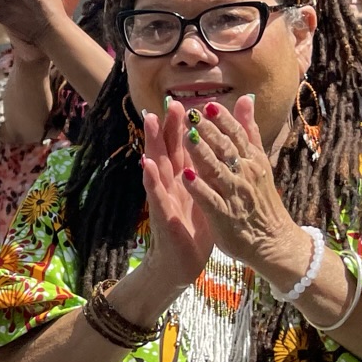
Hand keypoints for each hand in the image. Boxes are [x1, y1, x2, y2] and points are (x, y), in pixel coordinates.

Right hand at [137, 101, 212, 292]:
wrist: (182, 261)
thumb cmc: (195, 228)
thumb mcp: (206, 195)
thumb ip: (208, 171)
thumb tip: (214, 149)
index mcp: (183, 178)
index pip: (182, 146)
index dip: (183, 125)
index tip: (186, 101)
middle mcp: (170, 183)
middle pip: (168, 148)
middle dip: (168, 125)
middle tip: (169, 101)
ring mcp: (163, 196)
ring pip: (157, 164)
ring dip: (153, 142)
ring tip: (151, 120)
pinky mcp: (161, 213)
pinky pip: (155, 193)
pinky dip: (151, 177)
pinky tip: (147, 163)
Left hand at [181, 96, 312, 285]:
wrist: (274, 241)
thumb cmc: (261, 198)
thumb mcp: (259, 161)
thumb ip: (249, 131)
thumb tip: (246, 98)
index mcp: (252, 160)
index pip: (237, 134)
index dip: (223, 119)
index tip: (208, 104)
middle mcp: (245, 174)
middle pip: (226, 149)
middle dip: (209, 131)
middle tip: (192, 114)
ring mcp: (235, 195)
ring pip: (217, 170)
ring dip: (202, 153)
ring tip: (187, 137)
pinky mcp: (225, 215)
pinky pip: (211, 200)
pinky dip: (200, 188)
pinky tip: (187, 177)